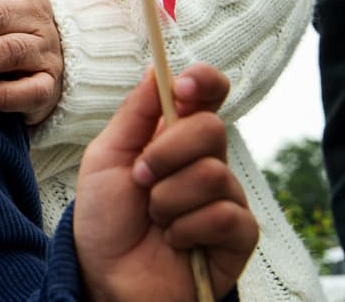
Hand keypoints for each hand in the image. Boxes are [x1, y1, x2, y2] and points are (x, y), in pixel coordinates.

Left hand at [74, 64, 257, 301]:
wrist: (107, 275)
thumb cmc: (105, 217)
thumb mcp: (106, 157)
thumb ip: (133, 115)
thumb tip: (158, 70)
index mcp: (173, 135)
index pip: (207, 95)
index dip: (204, 83)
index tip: (182, 89)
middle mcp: (205, 161)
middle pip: (211, 129)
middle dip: (166, 153)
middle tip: (140, 178)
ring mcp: (225, 196)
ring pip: (213, 174)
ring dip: (168, 199)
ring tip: (154, 219)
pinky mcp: (239, 235)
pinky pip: (224, 215)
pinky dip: (187, 228)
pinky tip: (175, 241)